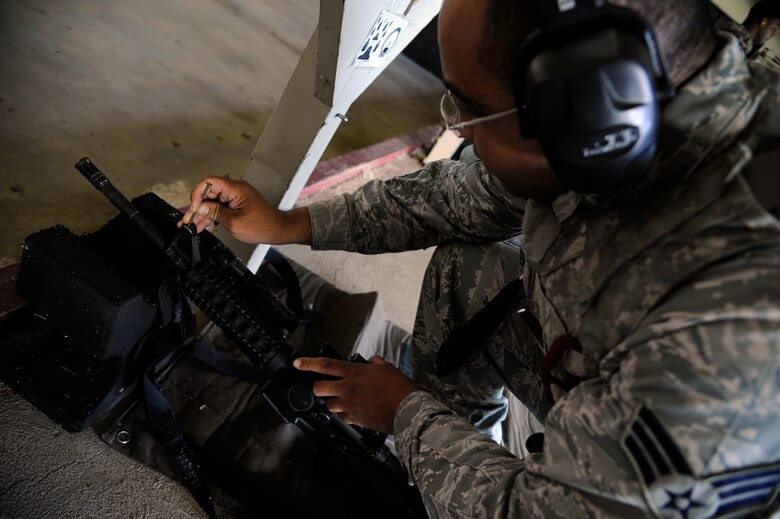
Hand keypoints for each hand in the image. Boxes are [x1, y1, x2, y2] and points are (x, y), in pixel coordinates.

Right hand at [177, 176, 311, 244]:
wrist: (277, 229)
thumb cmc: (261, 226)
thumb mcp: (234, 222)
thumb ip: (215, 213)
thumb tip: (200, 207)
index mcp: (236, 188)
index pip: (209, 182)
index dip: (197, 194)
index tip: (194, 208)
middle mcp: (234, 189)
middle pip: (208, 192)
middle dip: (197, 206)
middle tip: (188, 220)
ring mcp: (234, 196)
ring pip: (211, 200)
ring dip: (201, 213)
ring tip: (191, 226)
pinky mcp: (235, 203)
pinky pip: (218, 206)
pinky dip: (210, 215)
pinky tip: (201, 225)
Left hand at [293, 356, 419, 433]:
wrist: (406, 409)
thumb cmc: (399, 388)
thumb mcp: (387, 368)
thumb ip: (374, 363)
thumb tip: (371, 361)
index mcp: (354, 373)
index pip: (326, 365)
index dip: (309, 363)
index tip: (297, 363)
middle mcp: (348, 389)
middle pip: (319, 388)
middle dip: (318, 387)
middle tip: (324, 387)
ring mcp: (349, 405)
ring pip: (329, 405)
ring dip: (333, 402)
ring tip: (345, 399)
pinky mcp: (354, 419)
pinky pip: (342, 417)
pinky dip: (345, 414)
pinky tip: (354, 410)